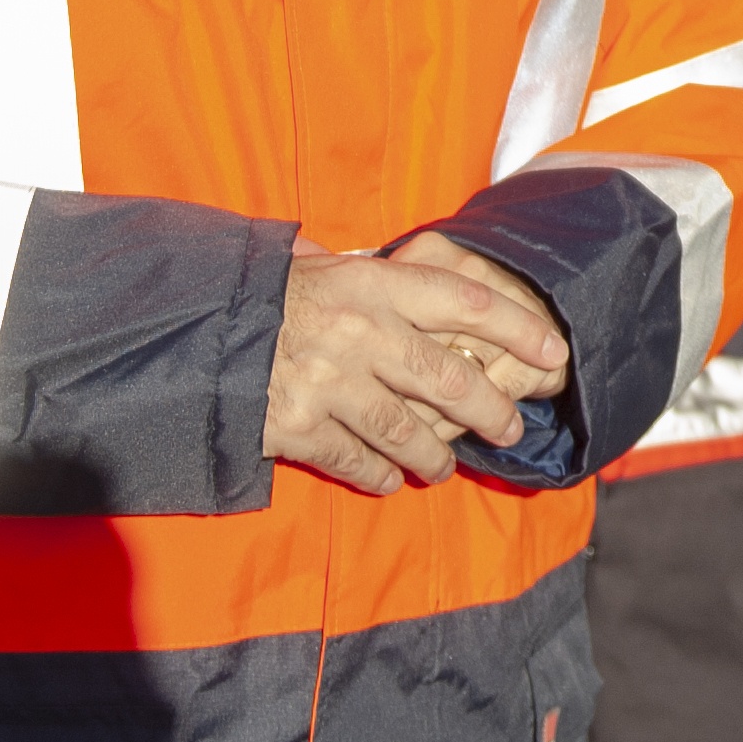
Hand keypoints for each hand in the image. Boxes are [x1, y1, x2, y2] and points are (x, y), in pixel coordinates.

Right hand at [263, 234, 571, 495]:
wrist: (189, 328)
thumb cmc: (260, 291)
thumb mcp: (316, 263)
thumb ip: (367, 272)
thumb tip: (417, 261)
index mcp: (370, 282)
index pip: (467, 301)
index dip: (518, 329)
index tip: (552, 351)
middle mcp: (360, 332)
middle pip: (451, 379)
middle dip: (492, 409)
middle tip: (509, 426)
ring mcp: (331, 383)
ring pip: (410, 432)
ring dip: (436, 456)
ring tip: (445, 466)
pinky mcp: (299, 427)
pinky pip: (358, 462)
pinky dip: (379, 475)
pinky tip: (390, 480)